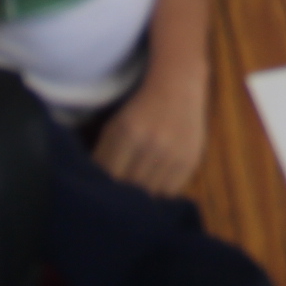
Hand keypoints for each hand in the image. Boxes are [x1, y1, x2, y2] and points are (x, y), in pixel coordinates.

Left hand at [93, 71, 208, 195]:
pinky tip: (153, 186)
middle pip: (128, 188)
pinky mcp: (190, 160)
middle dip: (120, 196)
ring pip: (149, 195)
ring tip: (135, 194)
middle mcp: (152, 144)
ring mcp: (173, 154)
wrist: (179, 86)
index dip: (101, 189)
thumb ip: (104, 155)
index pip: (108, 177)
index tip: (98, 193)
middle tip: (115, 199)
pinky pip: (169, 193)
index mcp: (127, 132)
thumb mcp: (115, 126)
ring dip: (140, 198)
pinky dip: (159, 194)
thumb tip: (95, 187)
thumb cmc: (139, 108)